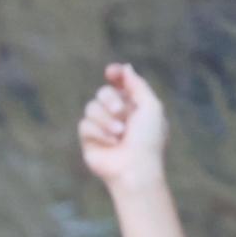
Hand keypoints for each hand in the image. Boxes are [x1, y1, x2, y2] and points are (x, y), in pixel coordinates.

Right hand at [78, 62, 167, 191]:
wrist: (135, 168)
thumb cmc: (148, 139)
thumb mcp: (150, 106)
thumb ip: (137, 85)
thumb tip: (126, 68)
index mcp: (134, 105)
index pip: (120, 83)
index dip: (115, 75)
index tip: (111, 72)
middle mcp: (117, 114)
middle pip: (102, 92)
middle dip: (111, 100)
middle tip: (121, 112)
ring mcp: (102, 127)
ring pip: (91, 107)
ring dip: (106, 119)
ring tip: (120, 134)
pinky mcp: (89, 140)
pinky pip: (85, 125)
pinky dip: (99, 132)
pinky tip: (111, 144)